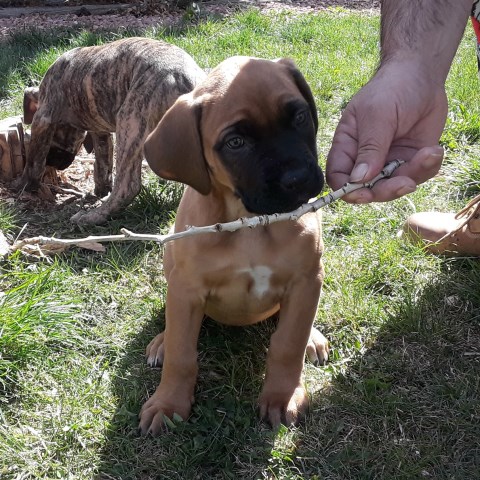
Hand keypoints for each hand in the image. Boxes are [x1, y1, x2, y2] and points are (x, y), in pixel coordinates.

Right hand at [326, 60, 446, 202]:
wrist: (421, 75)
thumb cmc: (391, 89)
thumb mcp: (377, 116)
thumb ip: (369, 148)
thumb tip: (358, 179)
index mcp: (347, 147)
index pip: (338, 176)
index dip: (347, 189)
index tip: (363, 193)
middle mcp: (365, 159)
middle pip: (367, 189)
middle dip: (386, 190)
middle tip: (405, 183)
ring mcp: (388, 161)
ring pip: (394, 186)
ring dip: (412, 177)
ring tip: (429, 154)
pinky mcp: (410, 160)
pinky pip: (417, 176)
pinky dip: (428, 168)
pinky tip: (434, 150)